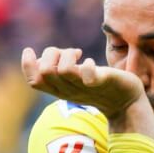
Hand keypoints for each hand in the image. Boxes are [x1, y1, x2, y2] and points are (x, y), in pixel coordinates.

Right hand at [21, 47, 145, 118]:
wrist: (126, 102)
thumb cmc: (97, 87)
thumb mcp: (72, 79)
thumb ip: (55, 70)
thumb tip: (37, 61)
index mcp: (60, 89)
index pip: (34, 81)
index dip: (27, 65)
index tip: (31, 50)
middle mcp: (69, 90)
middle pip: (46, 71)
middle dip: (51, 53)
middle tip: (68, 52)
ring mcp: (85, 87)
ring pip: (63, 70)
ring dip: (67, 55)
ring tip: (78, 53)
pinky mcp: (102, 82)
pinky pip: (88, 77)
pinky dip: (87, 66)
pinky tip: (90, 62)